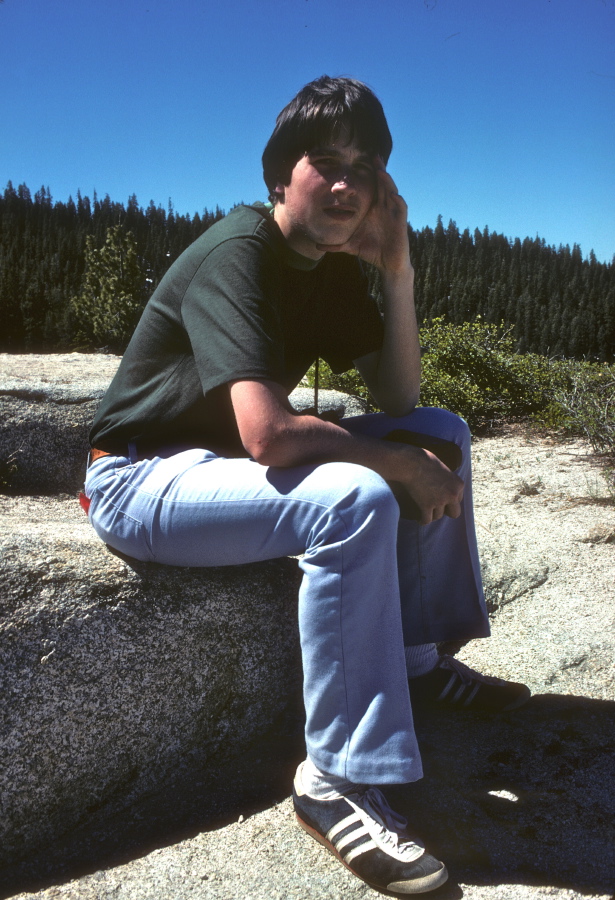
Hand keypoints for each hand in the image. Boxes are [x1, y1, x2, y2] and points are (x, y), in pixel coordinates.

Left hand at [316, 157, 411, 274]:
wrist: (387, 264)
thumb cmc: (371, 251)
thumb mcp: (350, 245)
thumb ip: (335, 244)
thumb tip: (316, 245)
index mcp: (372, 209)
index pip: (370, 188)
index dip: (368, 175)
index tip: (359, 161)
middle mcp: (383, 208)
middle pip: (382, 184)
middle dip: (379, 170)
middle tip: (373, 155)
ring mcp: (393, 213)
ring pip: (391, 192)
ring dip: (387, 181)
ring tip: (381, 170)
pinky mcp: (400, 222)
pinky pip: (400, 208)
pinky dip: (397, 200)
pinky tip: (393, 194)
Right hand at [392, 447, 463, 524]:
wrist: (412, 462)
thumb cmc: (425, 460)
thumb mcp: (444, 469)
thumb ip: (448, 480)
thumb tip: (444, 488)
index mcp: (459, 485)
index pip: (458, 499)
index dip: (449, 500)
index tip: (441, 498)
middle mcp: (452, 494)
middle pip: (454, 513)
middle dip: (446, 511)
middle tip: (436, 508)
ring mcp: (440, 501)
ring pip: (438, 516)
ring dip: (431, 514)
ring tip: (424, 512)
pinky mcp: (426, 505)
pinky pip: (427, 520)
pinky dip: (423, 521)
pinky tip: (419, 519)